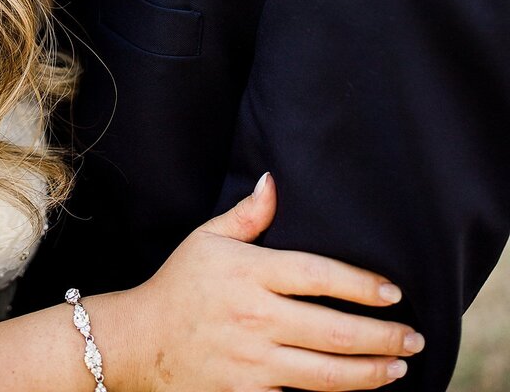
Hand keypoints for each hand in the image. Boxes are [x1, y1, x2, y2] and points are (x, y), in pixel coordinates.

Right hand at [120, 174, 423, 391]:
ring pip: (323, 373)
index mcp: (248, 273)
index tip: (393, 292)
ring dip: (368, 373)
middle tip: (414, 337)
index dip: (360, 284)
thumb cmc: (178, 285)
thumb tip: (273, 180)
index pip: (317, 276)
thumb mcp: (207, 239)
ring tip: (398, 368)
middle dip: (381, 336)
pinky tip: (353, 391)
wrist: (137, 343)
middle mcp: (253, 317)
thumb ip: (246, 214)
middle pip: (332, 329)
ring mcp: (250, 361)